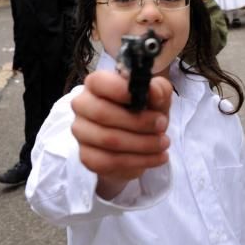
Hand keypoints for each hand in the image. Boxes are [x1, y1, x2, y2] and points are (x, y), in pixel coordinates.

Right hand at [71, 71, 171, 196]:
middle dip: (138, 121)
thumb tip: (153, 92)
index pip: (99, 82)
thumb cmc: (144, 112)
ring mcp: (81, 132)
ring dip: (143, 143)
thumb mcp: (157, 98)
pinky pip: (109, 161)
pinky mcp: (86, 156)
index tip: (147, 99)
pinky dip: (139, 161)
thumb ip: (158, 90)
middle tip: (162, 125)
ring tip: (164, 143)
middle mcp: (82, 106)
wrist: (138, 144)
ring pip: (108, 140)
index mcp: (95, 85)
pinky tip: (157, 157)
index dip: (120, 90)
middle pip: (102, 113)